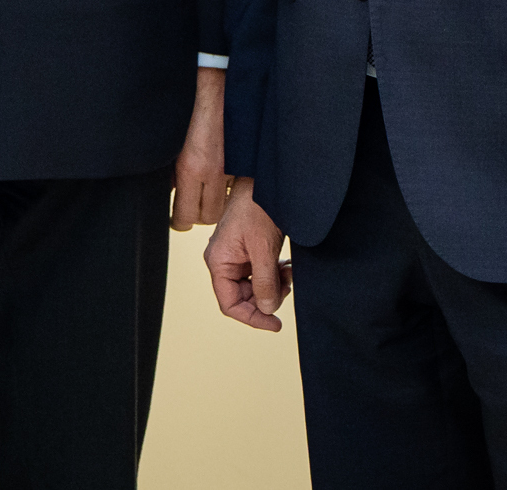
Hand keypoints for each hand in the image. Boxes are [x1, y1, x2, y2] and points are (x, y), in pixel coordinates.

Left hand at [170, 67, 229, 229]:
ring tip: (207, 189)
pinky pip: (237, 184)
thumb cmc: (187, 105)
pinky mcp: (244, 159)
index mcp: (190, 167)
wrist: (213, 79)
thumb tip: (173, 189)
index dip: (179, 220)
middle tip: (191, 203)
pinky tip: (222, 173)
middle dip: (198, 213)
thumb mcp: (169, 141)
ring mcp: (232, 166)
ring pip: (225, 204)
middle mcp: (213, 170)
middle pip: (208, 217)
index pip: (185, 217)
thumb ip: (172, 169)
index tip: (178, 217)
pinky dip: (230, 184)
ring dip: (216, 200)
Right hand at [204, 175, 291, 330]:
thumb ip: (264, 281)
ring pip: (254, 287)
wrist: (264, 181)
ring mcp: (236, 257)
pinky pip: (260, 273)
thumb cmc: (256, 208)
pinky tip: (286, 265)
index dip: (252, 318)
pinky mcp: (249, 251)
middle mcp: (224, 262)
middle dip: (267, 297)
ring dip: (274, 285)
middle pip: (243, 297)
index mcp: (218, 262)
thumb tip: (267, 308)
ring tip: (288, 273)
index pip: (230, 304)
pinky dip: (275, 274)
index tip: (275, 324)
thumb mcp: (263, 248)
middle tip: (287, 287)